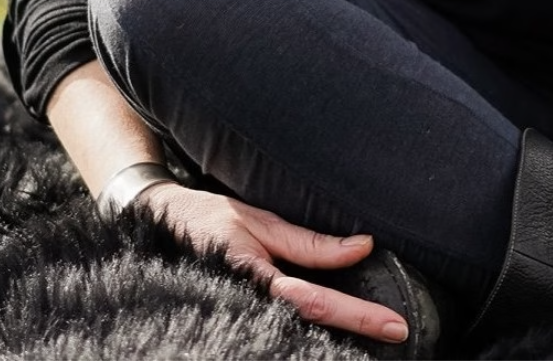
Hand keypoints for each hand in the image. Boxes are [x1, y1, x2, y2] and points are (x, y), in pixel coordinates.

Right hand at [138, 183, 411, 341]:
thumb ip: (309, 242)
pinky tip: (333, 331)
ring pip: (297, 331)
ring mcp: (244, 313)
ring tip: (375, 331)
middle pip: (313, 325)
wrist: (155, 226)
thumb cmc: (208, 219)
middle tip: (398, 332)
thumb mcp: (260, 221)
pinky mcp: (241, 311)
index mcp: (257, 280)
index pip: (318, 303)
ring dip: (335, 334)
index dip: (359, 316)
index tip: (394, 325)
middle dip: (355, 330)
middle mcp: (252, 304)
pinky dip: (310, 328)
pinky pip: (282, 323)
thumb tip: (362, 246)